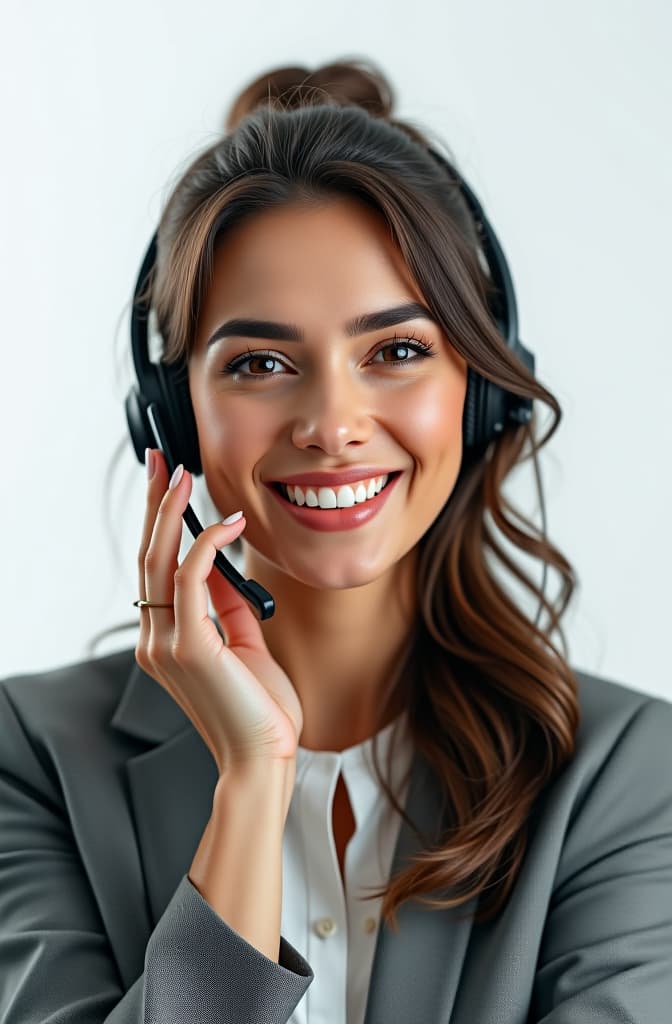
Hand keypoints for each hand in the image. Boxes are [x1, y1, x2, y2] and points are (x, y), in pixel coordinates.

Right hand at [135, 449, 302, 775]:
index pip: (155, 569)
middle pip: (147, 556)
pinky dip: (207, 545)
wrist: (263, 758)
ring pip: (160, 562)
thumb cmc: (260, 709)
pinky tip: (228, 521)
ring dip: (171, 512)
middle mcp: (155, 639)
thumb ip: (226, 604)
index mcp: (165, 639)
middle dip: (154, 504)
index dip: (158, 523)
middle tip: (161, 460)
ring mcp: (165, 644)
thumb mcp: (244, 644)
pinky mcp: (188, 647)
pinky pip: (192, 579)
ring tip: (184, 475)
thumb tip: (221, 561)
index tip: (168, 484)